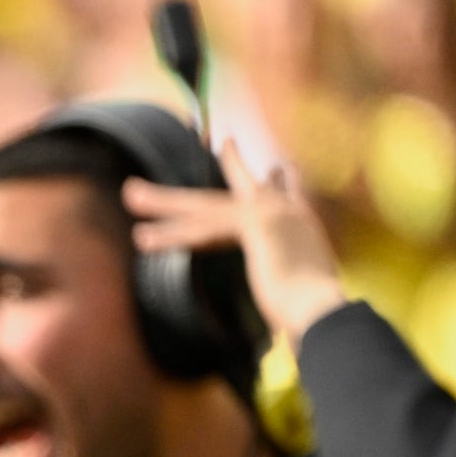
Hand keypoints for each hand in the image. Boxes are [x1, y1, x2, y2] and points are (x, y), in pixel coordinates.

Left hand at [123, 139, 347, 348]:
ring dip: (164, 201)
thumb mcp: (302, 290)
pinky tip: (143, 237)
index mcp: (300, 225)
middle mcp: (289, 211)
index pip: (283, 194)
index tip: (277, 168)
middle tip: (220, 142)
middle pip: (241, 187)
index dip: (273, 181)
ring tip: (131, 193)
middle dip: (225, 165)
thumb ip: (290, 282)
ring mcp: (274, 214)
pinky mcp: (258, 225)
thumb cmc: (312, 314)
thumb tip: (291, 309)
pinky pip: (203, 228)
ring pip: (206, 205)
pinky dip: (171, 235)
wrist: (324, 313)